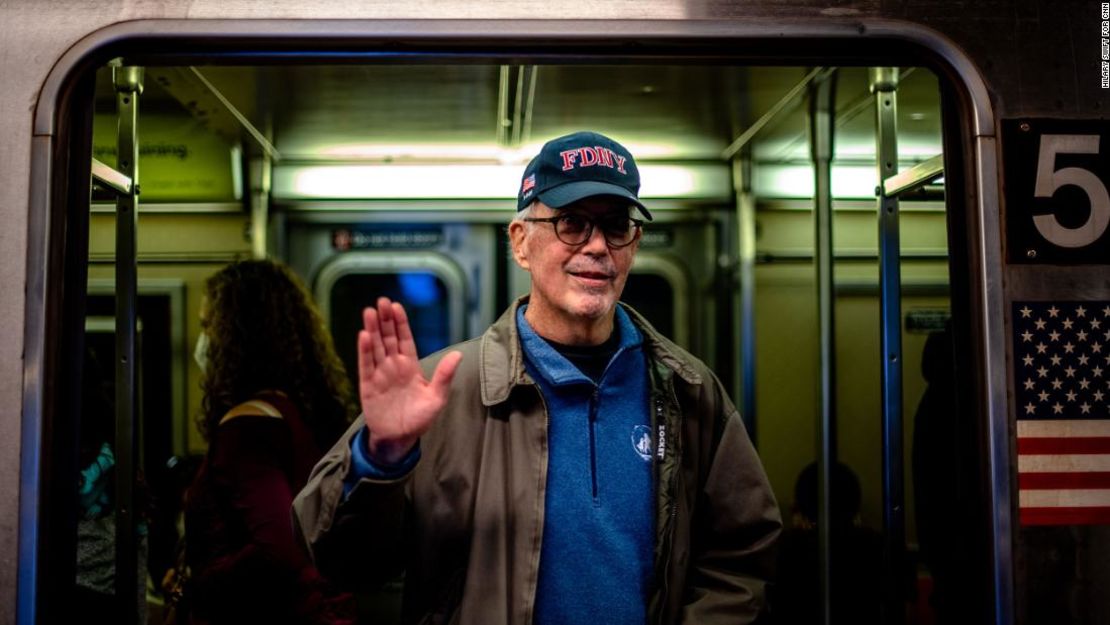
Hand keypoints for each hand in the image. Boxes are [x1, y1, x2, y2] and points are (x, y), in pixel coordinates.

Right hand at [358, 297, 461, 464]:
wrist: (400, 439)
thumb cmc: (419, 419)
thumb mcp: (437, 398)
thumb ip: (444, 376)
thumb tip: (458, 354)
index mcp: (410, 366)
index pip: (404, 339)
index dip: (400, 323)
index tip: (397, 306)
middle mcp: (393, 366)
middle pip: (388, 338)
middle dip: (385, 320)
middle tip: (381, 301)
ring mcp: (379, 375)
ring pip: (375, 347)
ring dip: (372, 329)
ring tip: (369, 311)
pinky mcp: (368, 386)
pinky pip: (365, 365)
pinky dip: (365, 351)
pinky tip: (364, 335)